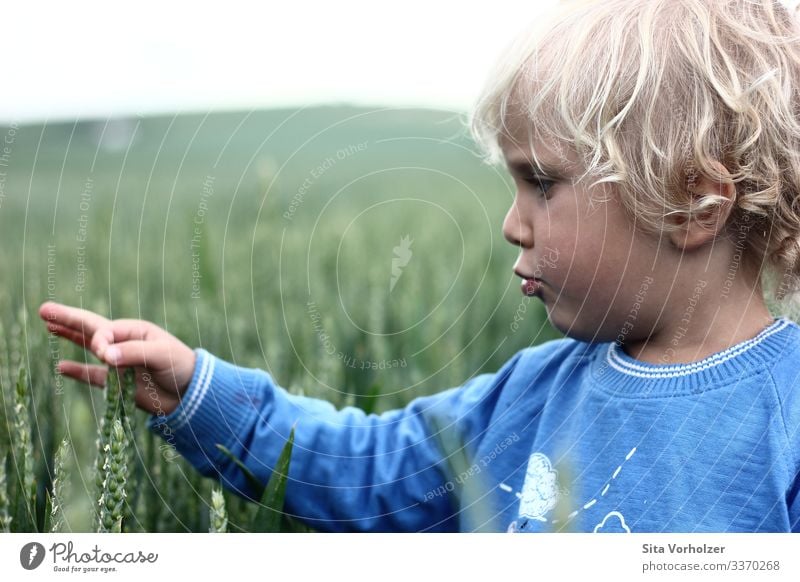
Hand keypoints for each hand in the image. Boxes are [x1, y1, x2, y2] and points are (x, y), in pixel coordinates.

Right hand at [38, 301, 196, 415]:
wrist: (190, 393)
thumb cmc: (180, 366)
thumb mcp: (161, 355)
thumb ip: (133, 353)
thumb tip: (103, 355)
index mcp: (134, 331)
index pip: (105, 330)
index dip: (99, 341)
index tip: (104, 356)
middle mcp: (123, 343)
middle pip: (90, 328)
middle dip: (67, 318)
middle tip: (43, 309)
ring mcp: (119, 362)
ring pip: (87, 346)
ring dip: (69, 336)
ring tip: (48, 325)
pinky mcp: (117, 383)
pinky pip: (92, 375)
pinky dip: (77, 371)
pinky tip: (61, 367)